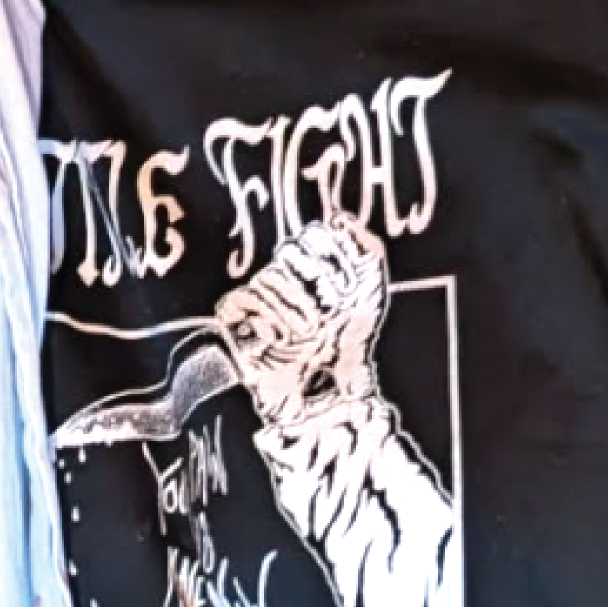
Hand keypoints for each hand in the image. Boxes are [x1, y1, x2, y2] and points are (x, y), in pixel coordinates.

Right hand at [214, 218, 390, 429]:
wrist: (329, 389)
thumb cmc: (349, 340)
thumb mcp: (370, 291)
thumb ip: (365, 247)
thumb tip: (341, 217)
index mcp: (315, 260)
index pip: (315, 234)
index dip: (335, 258)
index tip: (349, 289)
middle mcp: (285, 272)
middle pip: (291, 252)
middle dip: (319, 286)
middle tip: (332, 313)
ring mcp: (260, 294)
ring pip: (269, 279)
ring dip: (297, 311)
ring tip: (310, 334)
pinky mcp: (237, 318)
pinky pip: (241, 300)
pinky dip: (266, 321)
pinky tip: (282, 339)